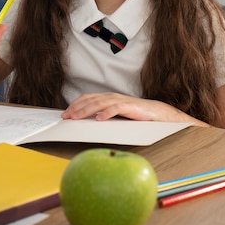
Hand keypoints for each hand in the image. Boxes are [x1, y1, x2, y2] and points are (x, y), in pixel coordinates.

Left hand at [61, 92, 201, 122]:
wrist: (159, 114)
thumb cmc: (137, 116)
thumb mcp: (118, 117)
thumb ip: (105, 118)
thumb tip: (89, 126)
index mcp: (108, 99)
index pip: (88, 99)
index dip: (76, 105)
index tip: (66, 113)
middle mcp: (113, 97)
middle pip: (91, 100)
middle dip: (77, 108)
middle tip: (66, 116)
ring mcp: (121, 101)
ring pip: (100, 103)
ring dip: (86, 110)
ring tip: (76, 117)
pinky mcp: (130, 107)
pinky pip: (116, 108)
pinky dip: (106, 113)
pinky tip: (99, 119)